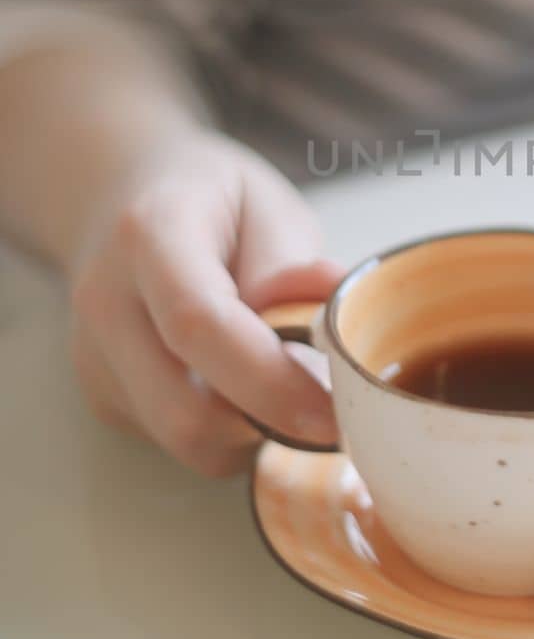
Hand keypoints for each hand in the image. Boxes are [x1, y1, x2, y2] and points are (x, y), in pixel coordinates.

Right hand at [68, 128, 343, 475]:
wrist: (120, 198)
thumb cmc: (211, 201)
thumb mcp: (264, 204)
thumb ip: (293, 266)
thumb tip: (332, 325)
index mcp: (149, 235)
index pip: (199, 325)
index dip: (270, 381)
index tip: (333, 411)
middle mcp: (106, 302)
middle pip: (185, 410)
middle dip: (269, 425)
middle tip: (331, 409)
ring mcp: (94, 357)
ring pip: (183, 440)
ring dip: (250, 434)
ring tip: (284, 385)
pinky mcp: (102, 395)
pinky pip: (174, 441)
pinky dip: (225, 430)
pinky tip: (242, 383)